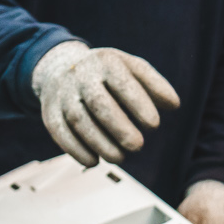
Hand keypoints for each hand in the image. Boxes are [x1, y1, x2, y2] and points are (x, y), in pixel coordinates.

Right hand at [32, 41, 179, 165]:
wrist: (62, 68)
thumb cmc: (108, 73)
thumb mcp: (133, 68)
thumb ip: (156, 85)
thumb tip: (174, 104)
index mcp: (107, 62)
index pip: (122, 83)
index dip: (138, 104)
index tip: (154, 125)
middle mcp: (82, 76)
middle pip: (98, 103)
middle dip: (119, 127)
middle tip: (138, 146)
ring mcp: (63, 94)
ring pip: (78, 119)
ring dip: (99, 143)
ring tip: (119, 158)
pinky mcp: (49, 112)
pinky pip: (59, 132)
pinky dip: (76, 149)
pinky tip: (93, 161)